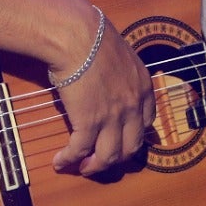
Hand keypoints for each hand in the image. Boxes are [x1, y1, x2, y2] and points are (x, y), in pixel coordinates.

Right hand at [49, 8, 154, 176]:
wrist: (79, 37)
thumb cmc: (94, 37)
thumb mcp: (121, 54)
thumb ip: (122, 72)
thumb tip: (109, 75)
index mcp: (143, 88)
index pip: (146, 124)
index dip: (133, 137)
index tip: (122, 140)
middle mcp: (133, 107)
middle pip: (131, 147)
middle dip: (117, 159)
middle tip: (102, 161)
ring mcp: (113, 118)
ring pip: (109, 157)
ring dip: (95, 167)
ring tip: (82, 168)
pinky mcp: (88, 123)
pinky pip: (80, 151)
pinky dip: (69, 160)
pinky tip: (59, 162)